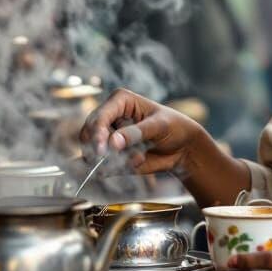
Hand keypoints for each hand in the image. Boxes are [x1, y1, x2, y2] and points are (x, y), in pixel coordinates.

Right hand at [79, 88, 202, 176]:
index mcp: (120, 101)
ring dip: (114, 160)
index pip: (99, 117)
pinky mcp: (112, 156)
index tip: (101, 149)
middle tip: (118, 158)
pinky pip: (104, 167)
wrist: (183, 147)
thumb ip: (137, 133)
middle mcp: (110, 117)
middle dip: (101, 150)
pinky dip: (117, 169)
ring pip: (94, 153)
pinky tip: (138, 162)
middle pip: (89, 134)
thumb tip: (113, 142)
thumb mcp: (159, 126)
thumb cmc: (174, 127)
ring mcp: (109, 137)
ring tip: (140, 157)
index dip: (97, 133)